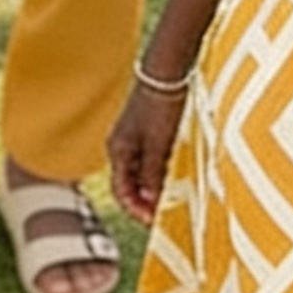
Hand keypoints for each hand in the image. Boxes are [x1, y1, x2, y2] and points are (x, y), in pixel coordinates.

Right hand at [107, 71, 185, 224]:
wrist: (168, 71)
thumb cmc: (161, 105)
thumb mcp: (159, 144)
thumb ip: (153, 173)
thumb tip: (150, 202)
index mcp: (118, 151)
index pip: (121, 191)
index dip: (136, 209)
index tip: (154, 222)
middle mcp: (121, 146)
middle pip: (129, 185)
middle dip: (144, 202)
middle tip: (163, 217)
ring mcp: (133, 139)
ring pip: (139, 174)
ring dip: (152, 189)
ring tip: (170, 201)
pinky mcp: (146, 132)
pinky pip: (149, 161)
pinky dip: (158, 174)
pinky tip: (174, 178)